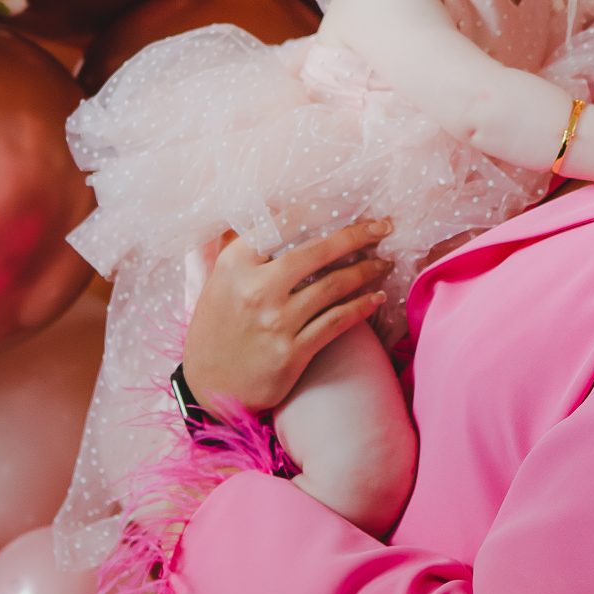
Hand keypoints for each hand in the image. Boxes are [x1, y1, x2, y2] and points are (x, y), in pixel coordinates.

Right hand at [182, 217, 392, 413]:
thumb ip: (243, 249)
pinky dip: (361, 307)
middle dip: (357, 235)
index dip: (321, 211)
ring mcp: (277, 323)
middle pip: (318, 252)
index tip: (347, 205)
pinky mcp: (292, 353)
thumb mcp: (218, 282)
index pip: (283, 225)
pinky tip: (377, 298)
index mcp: (235, 265)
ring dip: (366, 271)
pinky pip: (336, 322)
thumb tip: (273, 211)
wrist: (209, 388)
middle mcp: (257, 290)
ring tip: (384, 262)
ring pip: (333, 286)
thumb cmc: (216, 329)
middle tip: (383, 226)